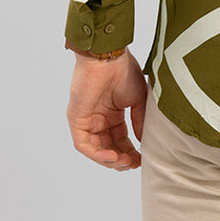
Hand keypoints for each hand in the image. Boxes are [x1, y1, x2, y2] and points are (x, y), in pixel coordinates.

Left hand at [67, 49, 147, 170]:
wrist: (108, 56)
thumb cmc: (124, 71)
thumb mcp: (138, 100)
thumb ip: (139, 121)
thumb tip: (143, 141)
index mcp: (112, 113)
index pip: (120, 139)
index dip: (131, 151)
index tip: (143, 158)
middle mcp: (98, 118)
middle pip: (108, 147)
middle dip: (122, 159)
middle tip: (134, 164)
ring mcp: (86, 120)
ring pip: (95, 150)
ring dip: (110, 160)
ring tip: (125, 163)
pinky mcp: (76, 120)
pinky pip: (84, 144)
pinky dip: (97, 154)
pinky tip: (112, 157)